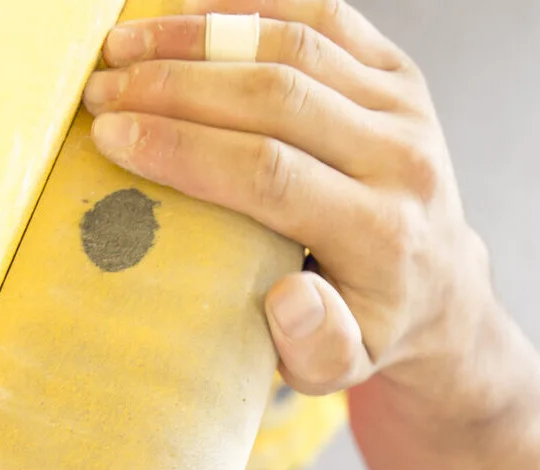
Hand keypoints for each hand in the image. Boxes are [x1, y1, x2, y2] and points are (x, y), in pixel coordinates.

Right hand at [82, 0, 491, 396]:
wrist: (440, 287)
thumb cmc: (371, 325)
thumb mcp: (343, 364)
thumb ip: (318, 348)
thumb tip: (288, 300)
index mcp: (383, 237)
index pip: (270, 174)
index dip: (184, 148)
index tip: (112, 138)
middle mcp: (404, 163)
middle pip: (276, 99)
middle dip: (174, 88)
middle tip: (100, 93)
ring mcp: (407, 110)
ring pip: (292, 45)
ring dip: (196, 38)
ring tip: (122, 49)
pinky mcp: (400, 74)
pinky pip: (319, 16)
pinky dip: (245, 8)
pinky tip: (180, 16)